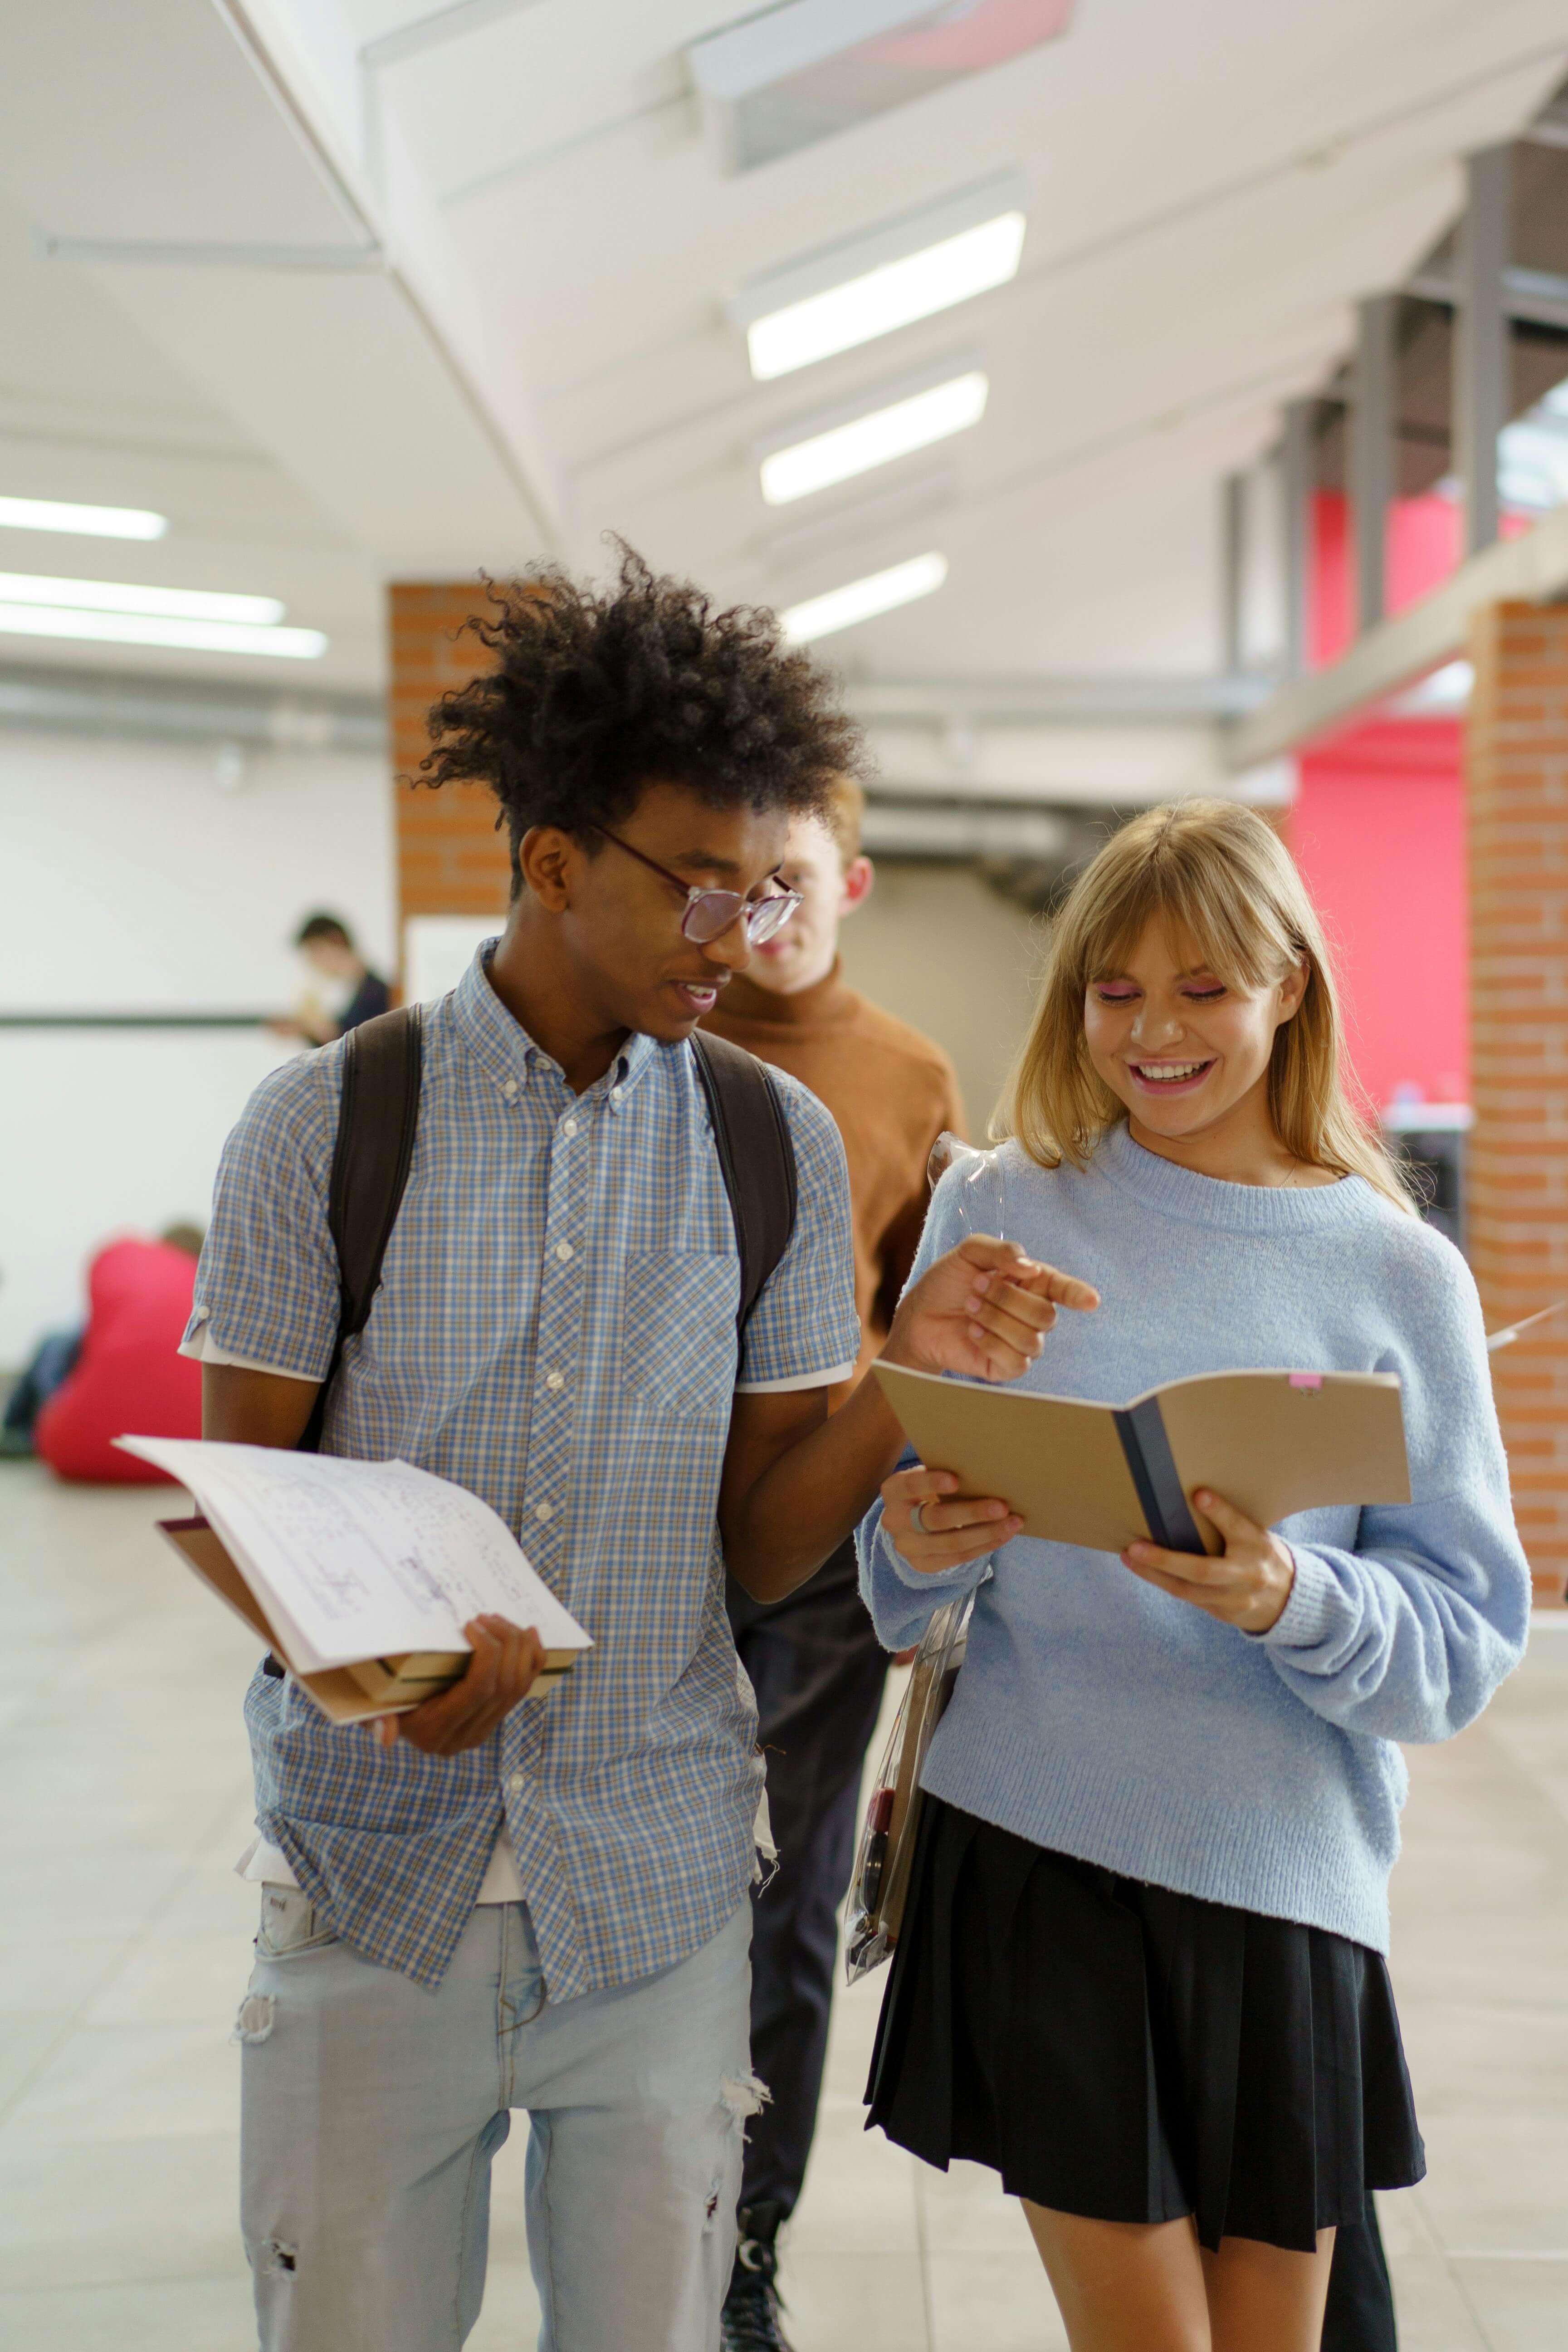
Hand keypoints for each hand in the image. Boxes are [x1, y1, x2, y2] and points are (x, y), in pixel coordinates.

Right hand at [374, 1615, 544, 1753]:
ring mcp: (482, 1729)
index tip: (474, 1623)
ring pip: (518, 1686)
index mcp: (436, 1731)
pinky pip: (523, 1688)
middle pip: (503, 1685)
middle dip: (504, 1644)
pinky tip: (530, 1634)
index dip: (487, 1653)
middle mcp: (464, 1736)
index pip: (479, 1690)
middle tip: (488, 1615)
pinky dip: (532, 1660)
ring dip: (517, 1648)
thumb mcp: (368, 1707)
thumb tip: (386, 1737)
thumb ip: (375, 1720)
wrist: (387, 1710)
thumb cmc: (374, 1697)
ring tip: (501, 1620)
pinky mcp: (493, 1719)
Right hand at [881, 1463, 1021, 1575]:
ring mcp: (907, 1547)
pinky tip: (1004, 1535)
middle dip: (972, 1513)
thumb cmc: (930, 1488)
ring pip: (950, 1543)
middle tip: (1002, 1506)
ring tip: (1013, 1523)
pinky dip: (984, 1546)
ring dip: (986, 1533)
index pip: (910, 1485)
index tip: (957, 1480)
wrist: (912, 1519)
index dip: (931, 1483)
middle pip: (935, 1519)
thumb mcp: (930, 1475)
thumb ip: (946, 1470)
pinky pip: (958, 1558)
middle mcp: (894, 1520)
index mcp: (893, 1491)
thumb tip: (987, 1466)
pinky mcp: (922, 1565)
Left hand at [884, 1235, 1098, 1384]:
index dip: (1079, 1294)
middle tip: (976, 1288)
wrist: (918, 1315)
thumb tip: (1029, 1267)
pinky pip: (1016, 1361)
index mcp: (1032, 1283)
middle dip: (1006, 1298)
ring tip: (970, 1308)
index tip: (1091, 1301)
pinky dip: (990, 1342)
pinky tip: (972, 1332)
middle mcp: (1033, 1313)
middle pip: (1046, 1315)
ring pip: (1032, 1338)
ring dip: (994, 1318)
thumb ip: (1000, 1250)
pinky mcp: (1007, 1366)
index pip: (1064, 1289)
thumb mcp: (968, 1253)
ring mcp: (1022, 1342)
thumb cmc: (947, 1283)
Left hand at [1121, 1489, 1295, 1633]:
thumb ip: (1231, 1523)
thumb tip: (1193, 1496)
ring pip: (1189, 1591)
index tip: (1199, 1494)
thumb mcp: (1256, 1535)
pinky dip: (1165, 1584)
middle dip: (1166, 1560)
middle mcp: (1248, 1574)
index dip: (1220, 1511)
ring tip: (1130, 1559)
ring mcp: (1236, 1599)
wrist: (1291, 1600)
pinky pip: (1190, 1599)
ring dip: (1155, 1575)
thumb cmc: (1261, 1555)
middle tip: (1135, 1547)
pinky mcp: (1225, 1614)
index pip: (1238, 1527)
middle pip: (1203, 1570)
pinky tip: (1145, 1572)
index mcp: (1258, 1546)